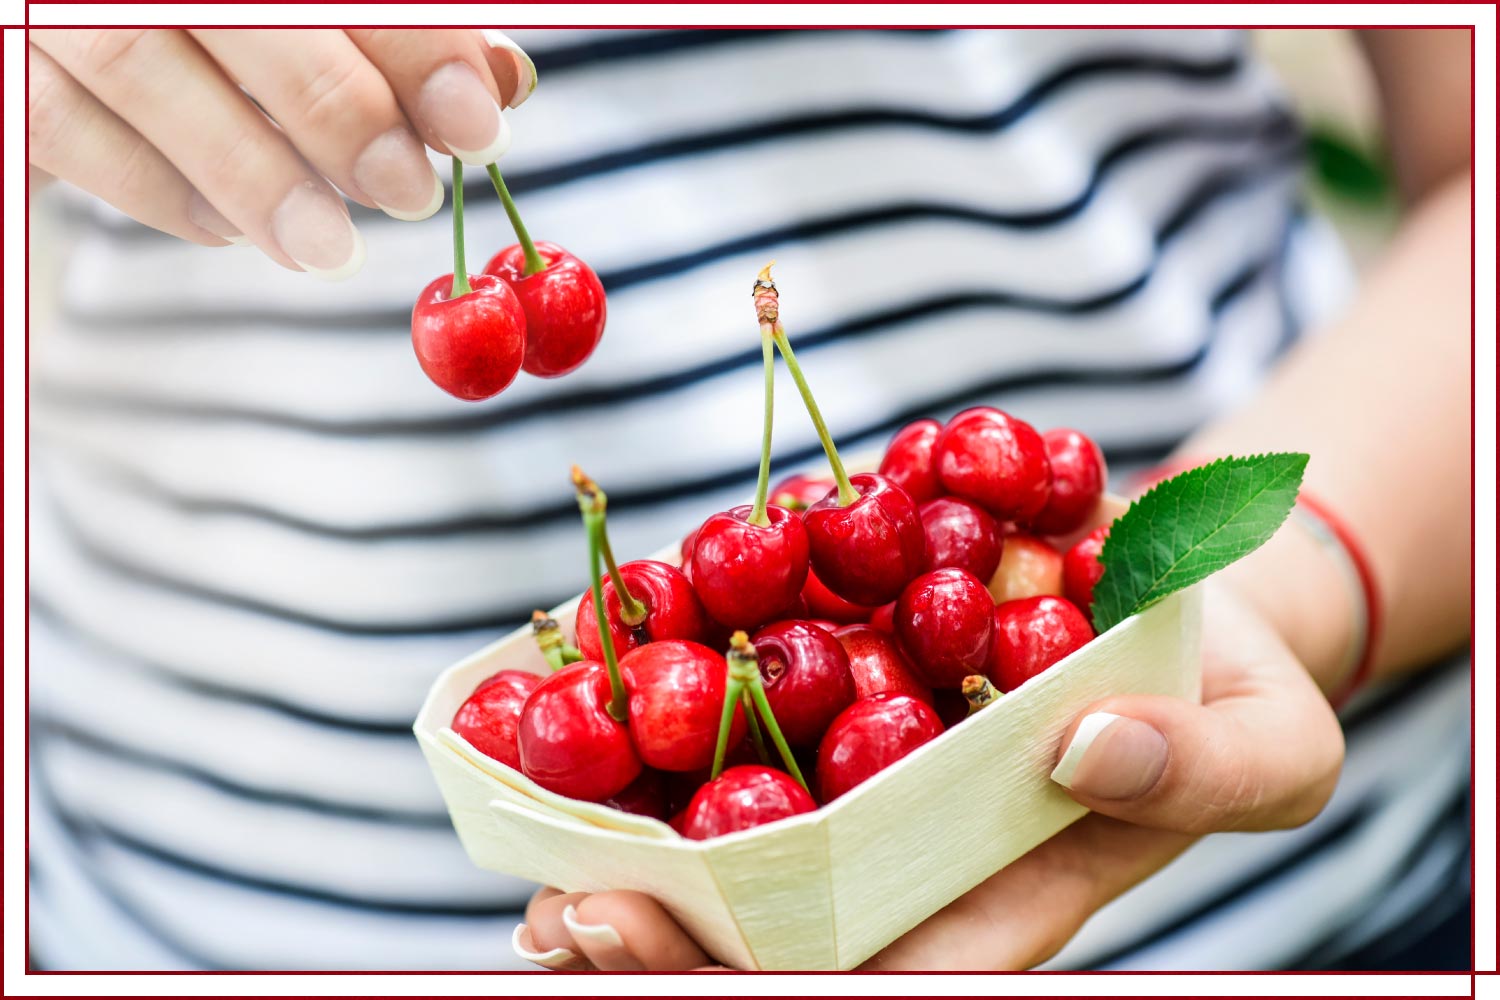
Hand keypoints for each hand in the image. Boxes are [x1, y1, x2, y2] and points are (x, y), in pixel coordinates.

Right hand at [27, 28, 534, 278]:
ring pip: (139, 66)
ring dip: (254, 173)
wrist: (69, 36)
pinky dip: (159, 191)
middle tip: (410, 196)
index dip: (416, 45)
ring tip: (331, 248)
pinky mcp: (3, 69)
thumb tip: (503, 84)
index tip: (479, 127)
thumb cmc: (221, 38)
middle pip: (242, 9)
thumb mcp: (308, 21)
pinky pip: (65, 127)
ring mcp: (48, 4)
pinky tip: (230, 230)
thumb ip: (398, 39)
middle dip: (340, 109)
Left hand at [512, 566, 1344, 969]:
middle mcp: (904, 836)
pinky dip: (654, 701)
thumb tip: (1089, 754)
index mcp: (995, 888)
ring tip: (538, 863)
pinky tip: (571, 703)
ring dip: (627, 846)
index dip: (769, 980)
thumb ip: (1199, 766)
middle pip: (770, 919)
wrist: (1177, 586)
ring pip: (725, 823)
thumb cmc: (1230, 689)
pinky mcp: (836, 659)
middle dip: (668, 939)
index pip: (874, 970)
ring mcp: (860, 752)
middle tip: (571, 925)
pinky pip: (733, 694)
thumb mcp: (1268, 741)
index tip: (672, 950)